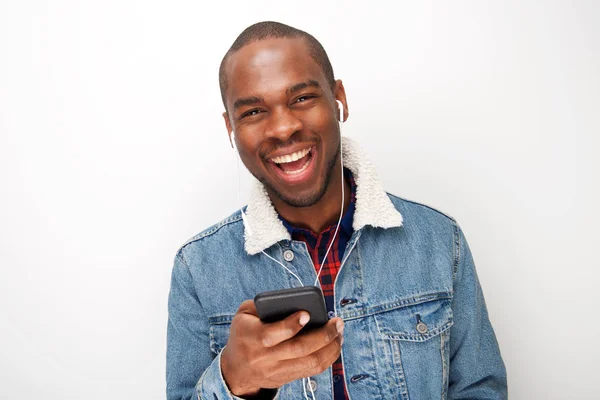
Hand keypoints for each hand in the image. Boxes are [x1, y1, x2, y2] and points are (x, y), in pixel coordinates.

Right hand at [220, 299, 343, 396]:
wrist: (236, 370)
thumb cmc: (243, 335)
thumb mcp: (243, 315)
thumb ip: (262, 304)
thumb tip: (290, 299)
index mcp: (254, 338)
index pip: (275, 334)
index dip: (293, 324)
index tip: (307, 313)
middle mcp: (267, 357)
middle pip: (300, 349)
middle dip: (323, 335)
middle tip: (336, 322)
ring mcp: (278, 370)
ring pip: (310, 362)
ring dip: (330, 347)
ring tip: (339, 332)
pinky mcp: (288, 377)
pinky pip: (313, 370)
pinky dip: (328, 357)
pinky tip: (334, 344)